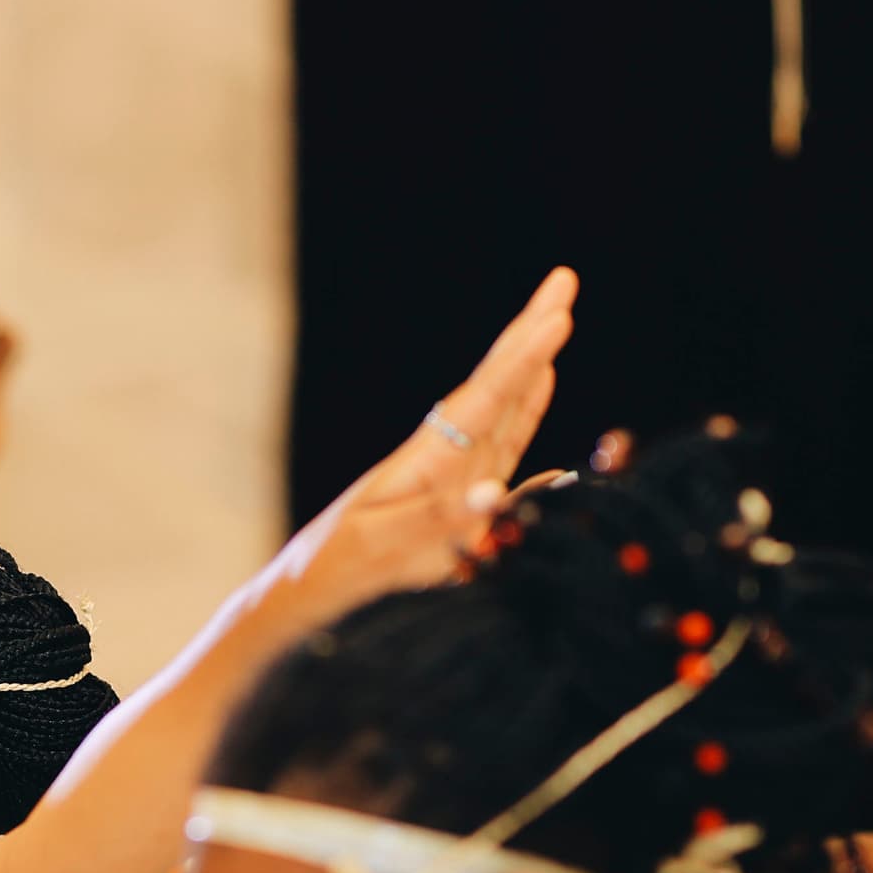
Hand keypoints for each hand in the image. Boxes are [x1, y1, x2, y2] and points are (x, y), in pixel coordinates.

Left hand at [280, 267, 574, 619]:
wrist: (308, 592)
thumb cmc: (336, 567)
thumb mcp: (381, 546)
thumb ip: (437, 521)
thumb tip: (494, 494)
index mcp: (426, 460)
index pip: (484, 400)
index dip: (523, 361)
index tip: (558, 318)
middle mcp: (446, 457)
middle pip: (496, 385)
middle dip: (531, 334)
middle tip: (563, 280)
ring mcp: (455, 476)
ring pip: (505, 408)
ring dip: (532, 363)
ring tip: (555, 320)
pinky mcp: (462, 502)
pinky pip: (505, 449)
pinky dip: (527, 414)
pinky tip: (543, 387)